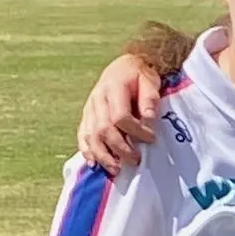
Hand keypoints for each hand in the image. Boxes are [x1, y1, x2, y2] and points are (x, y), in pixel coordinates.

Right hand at [78, 55, 161, 173]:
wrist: (125, 65)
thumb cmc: (141, 75)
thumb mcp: (150, 80)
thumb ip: (149, 99)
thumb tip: (149, 120)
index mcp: (113, 88)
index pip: (120, 116)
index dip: (136, 131)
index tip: (152, 139)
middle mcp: (97, 99)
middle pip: (103, 129)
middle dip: (119, 148)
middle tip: (135, 160)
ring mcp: (89, 108)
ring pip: (90, 135)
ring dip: (102, 155)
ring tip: (116, 170)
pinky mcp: (86, 115)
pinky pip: (82, 134)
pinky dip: (87, 150)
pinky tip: (94, 163)